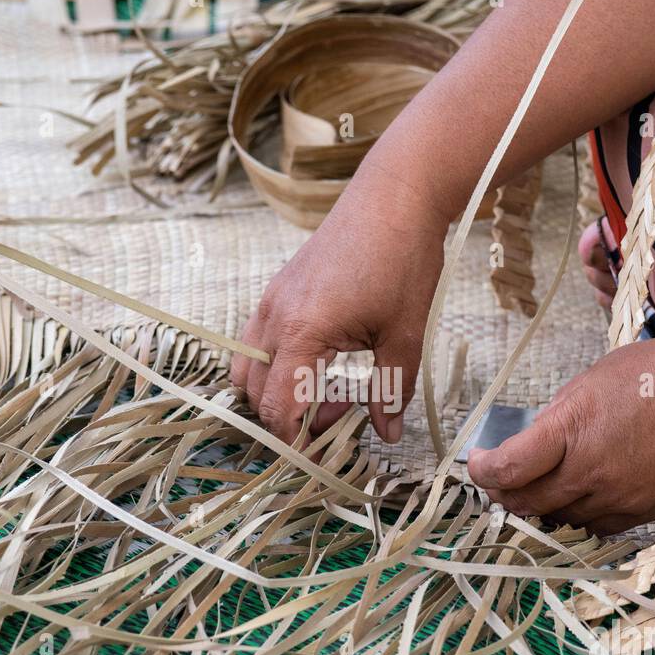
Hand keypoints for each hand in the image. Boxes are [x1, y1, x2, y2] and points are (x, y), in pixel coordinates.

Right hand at [231, 179, 447, 444]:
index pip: (279, 408)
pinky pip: (259, 342)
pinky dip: (279, 367)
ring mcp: (271, 301)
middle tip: (339, 423)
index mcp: (302, 332)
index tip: (320, 459)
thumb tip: (387, 434)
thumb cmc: (402, 259)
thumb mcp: (405, 333)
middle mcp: (274, 318)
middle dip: (289, 420)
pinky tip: (322, 364)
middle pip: (255, 394)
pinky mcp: (278, 291)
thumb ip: (391, 390)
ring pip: (249, 368)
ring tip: (330, 394)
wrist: (393, 195)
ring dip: (279, 393)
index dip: (295, 442)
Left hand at [467, 333, 654, 533]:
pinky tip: (579, 500)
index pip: (508, 469)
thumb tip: (543, 434)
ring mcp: (619, 497)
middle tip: (499, 481)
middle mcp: (590, 472)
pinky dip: (578, 517)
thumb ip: (566, 411)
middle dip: (504, 494)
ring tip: (537, 489)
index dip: (484, 471)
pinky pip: (597, 526)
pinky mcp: (646, 511)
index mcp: (572, 429)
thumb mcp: (601, 376)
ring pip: (560, 520)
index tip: (480, 462)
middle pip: (526, 503)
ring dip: (541, 508)